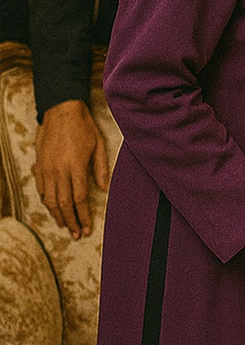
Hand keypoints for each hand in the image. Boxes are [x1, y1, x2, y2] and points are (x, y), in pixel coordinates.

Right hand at [33, 100, 109, 238]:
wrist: (61, 110)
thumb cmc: (83, 127)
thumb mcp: (99, 146)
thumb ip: (101, 169)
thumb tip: (104, 189)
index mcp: (76, 167)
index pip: (80, 199)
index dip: (83, 216)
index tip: (88, 228)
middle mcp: (59, 170)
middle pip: (64, 203)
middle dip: (71, 221)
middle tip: (76, 234)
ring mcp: (47, 168)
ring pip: (50, 199)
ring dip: (57, 214)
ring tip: (65, 225)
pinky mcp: (39, 164)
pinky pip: (41, 188)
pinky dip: (46, 200)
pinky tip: (52, 207)